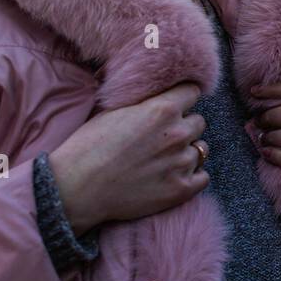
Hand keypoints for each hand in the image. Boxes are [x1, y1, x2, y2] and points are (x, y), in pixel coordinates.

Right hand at [48, 83, 209, 235]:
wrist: (77, 188)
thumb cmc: (88, 146)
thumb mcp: (113, 110)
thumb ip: (142, 101)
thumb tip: (154, 91)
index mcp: (162, 109)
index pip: (192, 92)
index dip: (182, 98)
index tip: (175, 105)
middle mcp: (178, 133)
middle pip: (199, 122)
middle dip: (184, 126)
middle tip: (163, 137)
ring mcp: (182, 163)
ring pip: (201, 149)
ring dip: (187, 151)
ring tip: (165, 159)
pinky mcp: (181, 189)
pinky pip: (203, 177)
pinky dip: (193, 176)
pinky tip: (174, 175)